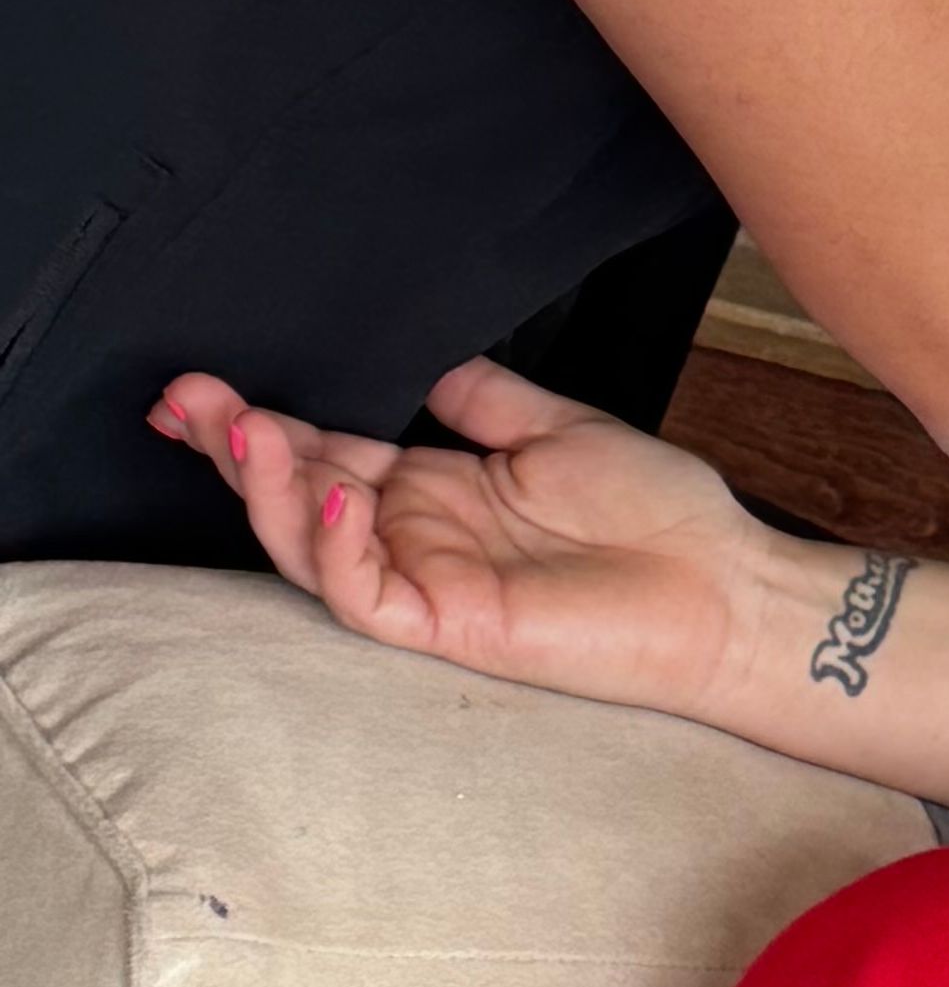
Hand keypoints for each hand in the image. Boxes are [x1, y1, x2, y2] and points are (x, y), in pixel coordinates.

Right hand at [147, 360, 779, 720]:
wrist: (725, 586)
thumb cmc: (660, 516)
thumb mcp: (562, 428)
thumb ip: (484, 398)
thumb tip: (424, 361)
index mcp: (434, 489)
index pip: (326, 452)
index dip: (262, 422)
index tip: (201, 385)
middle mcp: (415, 535)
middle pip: (299, 495)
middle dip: (237, 448)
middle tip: (184, 398)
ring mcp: (426, 582)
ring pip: (313, 547)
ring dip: (273, 492)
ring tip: (246, 432)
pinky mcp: (449, 626)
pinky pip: (368, 596)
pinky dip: (342, 551)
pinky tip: (341, 498)